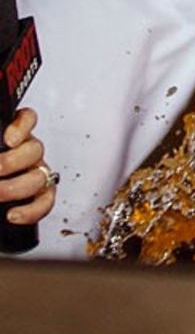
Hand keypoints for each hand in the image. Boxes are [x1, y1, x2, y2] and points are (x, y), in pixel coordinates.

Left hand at [0, 108, 56, 225]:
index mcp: (13, 138)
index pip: (26, 118)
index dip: (22, 126)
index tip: (8, 139)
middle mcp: (27, 153)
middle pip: (35, 149)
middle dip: (12, 162)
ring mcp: (36, 173)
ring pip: (40, 176)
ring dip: (15, 188)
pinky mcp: (40, 196)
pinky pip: (45, 202)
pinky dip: (31, 210)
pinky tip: (12, 215)